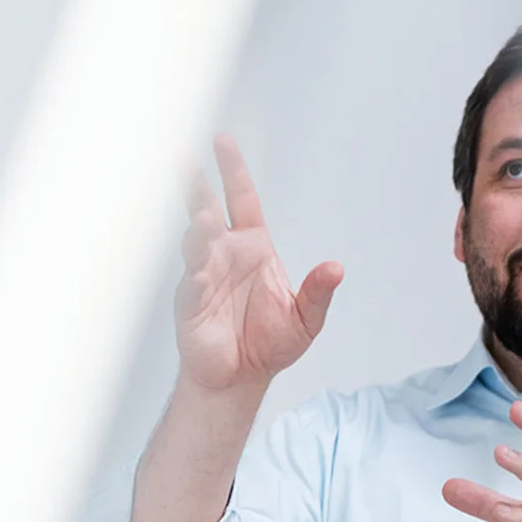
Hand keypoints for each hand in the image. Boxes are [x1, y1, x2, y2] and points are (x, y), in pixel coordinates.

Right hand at [175, 135, 342, 392]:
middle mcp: (224, 255)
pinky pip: (193, 284)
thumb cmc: (268, 344)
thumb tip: (336, 268)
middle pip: (206, 209)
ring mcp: (204, 276)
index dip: (233, 171)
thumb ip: (318, 292)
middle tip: (185, 159)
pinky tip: (200, 275)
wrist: (240, 379)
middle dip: (196, 185)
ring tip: (203, 221)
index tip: (222, 142)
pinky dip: (196, 277)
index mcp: (252, 248)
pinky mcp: (191, 304)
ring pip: (197, 244)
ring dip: (199, 233)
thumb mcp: (305, 319)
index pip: (241, 199)